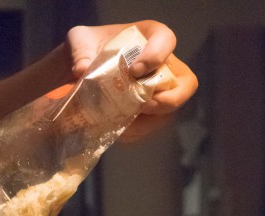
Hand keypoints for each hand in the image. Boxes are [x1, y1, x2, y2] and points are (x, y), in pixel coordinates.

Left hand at [66, 21, 197, 140]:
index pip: (166, 41)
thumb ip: (80, 52)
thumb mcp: (79, 41)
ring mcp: (161, 89)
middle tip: (143, 106)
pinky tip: (117, 130)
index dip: (155, 56)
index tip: (133, 70)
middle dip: (168, 99)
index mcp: (151, 36)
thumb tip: (81, 70)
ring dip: (148, 121)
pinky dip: (136, 131)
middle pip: (185, 84)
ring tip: (122, 122)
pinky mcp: (150, 110)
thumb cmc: (88, 46)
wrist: (84, 66)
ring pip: (170, 110)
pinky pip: (153, 125)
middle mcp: (163, 63)